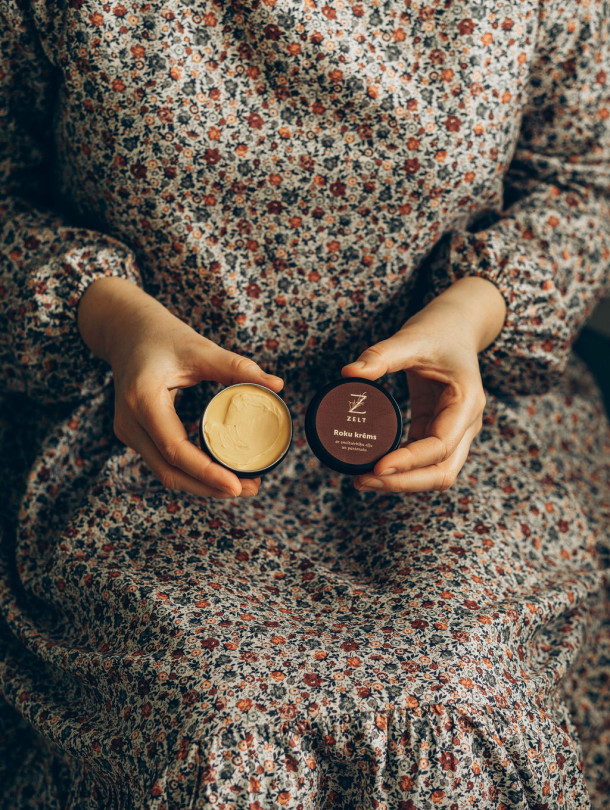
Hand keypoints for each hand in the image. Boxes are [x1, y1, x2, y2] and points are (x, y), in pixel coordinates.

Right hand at [78, 277, 283, 498]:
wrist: (126, 332)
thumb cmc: (163, 337)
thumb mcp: (201, 348)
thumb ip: (237, 367)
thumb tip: (277, 385)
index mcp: (143, 399)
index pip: (175, 449)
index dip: (206, 472)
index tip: (237, 485)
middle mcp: (129, 422)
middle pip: (169, 472)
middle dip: (209, 488)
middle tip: (251, 489)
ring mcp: (128, 432)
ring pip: (165, 473)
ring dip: (202, 485)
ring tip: (242, 485)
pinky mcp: (134, 436)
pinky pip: (163, 463)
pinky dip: (191, 473)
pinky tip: (219, 473)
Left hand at [341, 277, 505, 492]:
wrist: (456, 326)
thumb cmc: (438, 330)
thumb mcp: (411, 338)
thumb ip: (380, 355)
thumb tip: (348, 373)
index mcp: (466, 403)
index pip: (440, 446)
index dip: (410, 461)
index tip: (378, 466)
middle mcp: (465, 424)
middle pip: (442, 472)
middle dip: (404, 483)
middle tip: (363, 481)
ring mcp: (454, 431)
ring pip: (435, 472)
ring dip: (402, 482)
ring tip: (362, 480)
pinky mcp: (437, 431)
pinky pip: (422, 461)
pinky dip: (401, 470)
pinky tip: (372, 469)